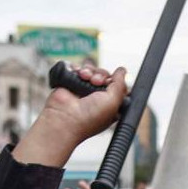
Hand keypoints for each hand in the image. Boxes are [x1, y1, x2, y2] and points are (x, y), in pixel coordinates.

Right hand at [14, 66, 128, 165]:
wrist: (65, 118)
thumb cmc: (88, 119)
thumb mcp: (114, 102)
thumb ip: (120, 85)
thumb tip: (122, 71)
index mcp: (108, 105)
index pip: (116, 86)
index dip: (115, 81)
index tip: (111, 82)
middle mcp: (96, 98)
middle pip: (104, 76)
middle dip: (101, 75)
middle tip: (96, 82)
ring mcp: (83, 90)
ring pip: (91, 71)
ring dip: (90, 71)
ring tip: (85, 78)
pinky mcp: (70, 84)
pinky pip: (77, 69)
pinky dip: (77, 69)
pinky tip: (78, 75)